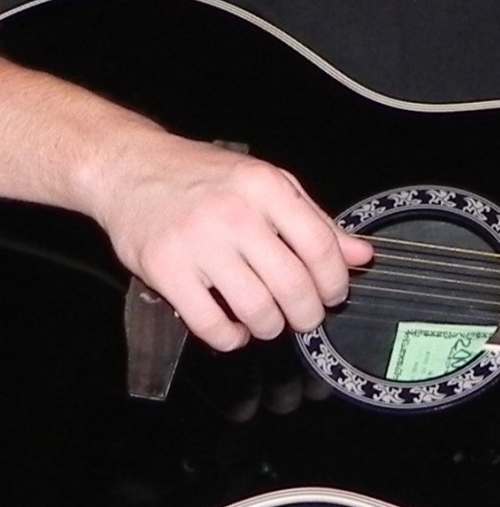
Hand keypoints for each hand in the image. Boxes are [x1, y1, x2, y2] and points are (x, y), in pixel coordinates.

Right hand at [84, 123, 370, 350]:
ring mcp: (198, 244)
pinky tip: (234, 329)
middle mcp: (235, 214)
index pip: (321, 247)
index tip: (333, 294)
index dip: (335, 281)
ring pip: (257, 309)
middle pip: (293, 285)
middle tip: (304, 317)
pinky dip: (230, 338)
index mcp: (266, 188)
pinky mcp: (166, 270)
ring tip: (268, 321)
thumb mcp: (267, 184)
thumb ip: (315, 221)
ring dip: (270, 327)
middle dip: (307, 314)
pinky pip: (211, 324)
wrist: (130, 168)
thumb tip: (361, 256)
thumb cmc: (203, 177)